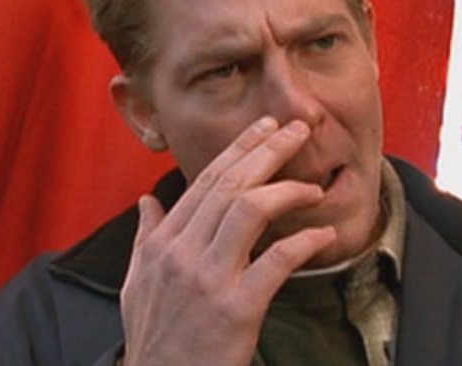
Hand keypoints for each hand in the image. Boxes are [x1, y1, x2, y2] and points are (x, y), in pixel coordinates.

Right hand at [118, 117, 336, 365]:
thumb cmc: (154, 335)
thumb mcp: (137, 282)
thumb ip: (146, 237)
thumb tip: (148, 202)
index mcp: (162, 243)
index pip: (205, 181)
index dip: (239, 150)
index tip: (264, 128)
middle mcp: (182, 254)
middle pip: (230, 185)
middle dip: (268, 151)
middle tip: (297, 131)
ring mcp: (208, 280)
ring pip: (249, 211)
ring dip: (287, 191)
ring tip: (314, 188)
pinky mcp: (236, 309)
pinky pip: (276, 262)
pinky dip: (304, 242)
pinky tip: (324, 234)